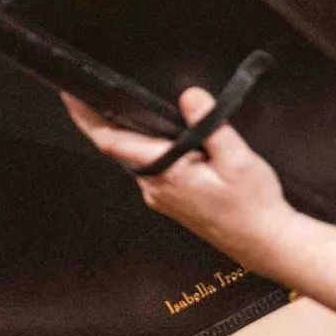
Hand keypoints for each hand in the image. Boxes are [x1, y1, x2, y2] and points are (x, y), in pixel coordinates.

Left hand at [65, 89, 305, 278]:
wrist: (266, 242)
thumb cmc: (253, 204)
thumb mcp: (238, 159)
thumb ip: (210, 126)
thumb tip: (189, 96)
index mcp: (165, 172)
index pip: (113, 142)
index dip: (87, 118)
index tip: (70, 96)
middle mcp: (154, 186)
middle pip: (118, 148)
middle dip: (100, 121)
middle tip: (85, 92)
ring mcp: (160, 196)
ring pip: (135, 159)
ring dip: (126, 135)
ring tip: (116, 106)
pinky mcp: (170, 200)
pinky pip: (151, 169)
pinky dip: (146, 150)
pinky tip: (155, 137)